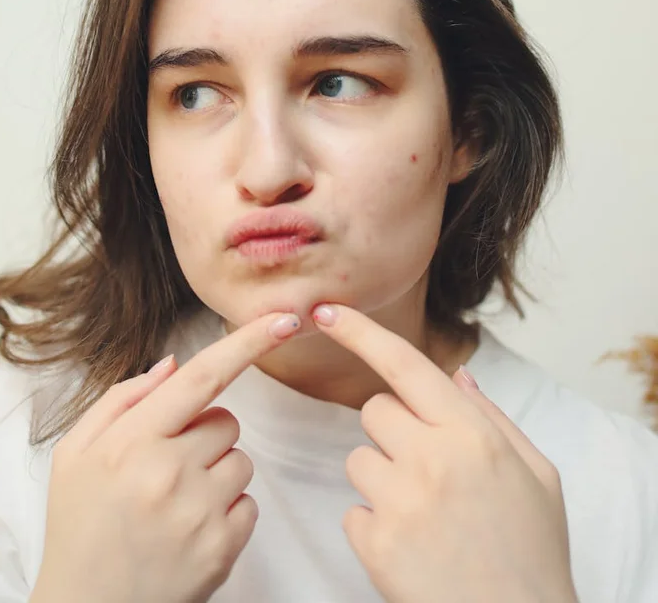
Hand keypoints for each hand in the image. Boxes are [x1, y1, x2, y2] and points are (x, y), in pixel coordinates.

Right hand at [31, 311, 301, 602]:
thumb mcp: (76, 454)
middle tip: (166, 467)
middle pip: (227, 420)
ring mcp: (199, 514)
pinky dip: (227, 510)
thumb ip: (123, 400)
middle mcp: (169, 473)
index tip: (285, 319)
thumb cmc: (80, 526)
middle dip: (205, 433)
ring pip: (242, 460)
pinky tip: (190, 529)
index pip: (202, 377)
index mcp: (131, 441)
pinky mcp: (222, 549)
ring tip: (175, 502)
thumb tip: (173, 364)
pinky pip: (249, 503)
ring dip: (217, 472)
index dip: (248, 342)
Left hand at [312, 304, 577, 602]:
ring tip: (424, 516)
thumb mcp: (537, 474)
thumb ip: (493, 417)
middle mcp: (431, 459)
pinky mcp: (375, 544)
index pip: (404, 363)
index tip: (327, 310)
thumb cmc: (532, 552)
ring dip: (382, 480)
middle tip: (426, 469)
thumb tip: (457, 375)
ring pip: (358, 459)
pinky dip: (375, 526)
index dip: (360, 332)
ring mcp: (399, 502)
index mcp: (472, 434)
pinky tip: (413, 547)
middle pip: (374, 411)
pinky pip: (353, 512)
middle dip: (393, 431)